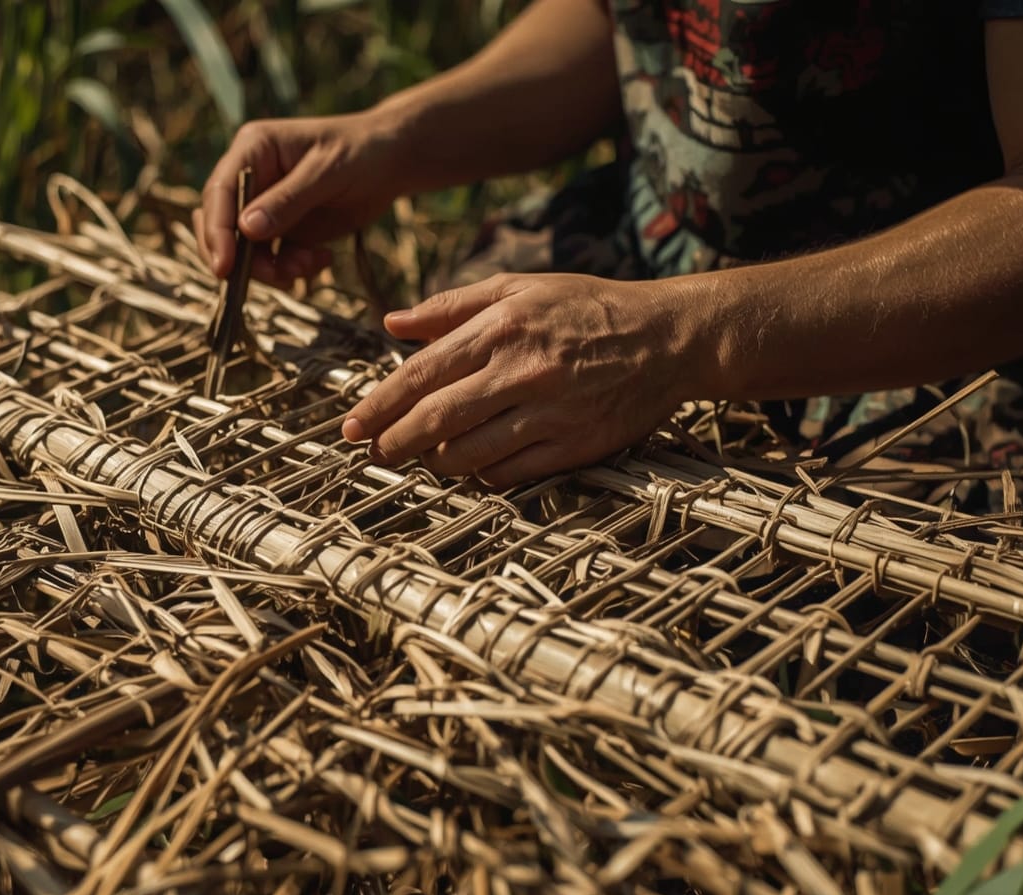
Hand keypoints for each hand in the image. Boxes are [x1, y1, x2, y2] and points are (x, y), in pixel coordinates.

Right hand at [195, 111, 406, 286]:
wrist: (392, 163)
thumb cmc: (362, 152)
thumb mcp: (327, 171)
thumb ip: (288, 200)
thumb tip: (246, 229)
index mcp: (252, 149)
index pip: (219, 193)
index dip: (217, 232)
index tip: (224, 269)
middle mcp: (251, 177)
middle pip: (222, 226)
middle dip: (243, 259)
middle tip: (278, 276)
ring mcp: (265, 206)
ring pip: (246, 250)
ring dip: (272, 269)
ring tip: (309, 265)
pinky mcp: (283, 229)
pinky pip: (273, 260)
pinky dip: (292, 269)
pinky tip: (321, 259)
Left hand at [340, 273, 719, 485]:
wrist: (669, 337)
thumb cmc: (589, 308)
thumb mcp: (521, 289)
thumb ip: (453, 306)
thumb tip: (392, 324)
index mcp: (502, 328)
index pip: (422, 373)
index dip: (380, 404)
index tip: (353, 425)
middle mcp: (521, 370)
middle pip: (436, 418)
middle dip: (395, 441)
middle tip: (375, 453)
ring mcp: (549, 411)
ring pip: (470, 453)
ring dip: (435, 462)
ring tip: (423, 459)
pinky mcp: (574, 445)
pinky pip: (511, 473)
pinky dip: (482, 476)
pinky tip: (472, 469)